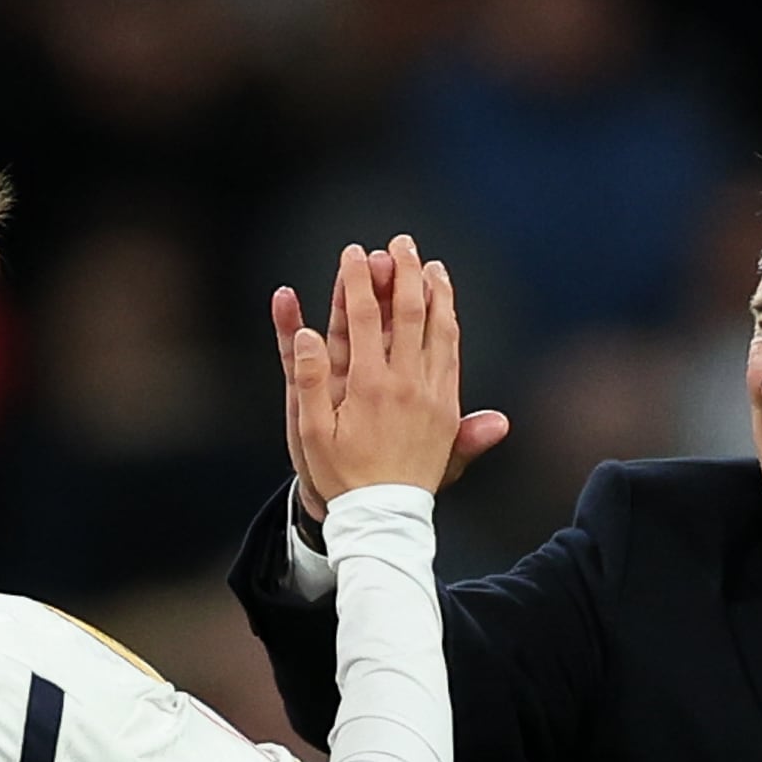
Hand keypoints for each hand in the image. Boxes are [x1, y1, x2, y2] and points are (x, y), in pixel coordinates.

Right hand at [272, 236, 509, 507]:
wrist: (383, 518)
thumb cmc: (339, 475)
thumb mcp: (312, 433)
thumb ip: (309, 380)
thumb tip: (308, 334)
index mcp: (368, 384)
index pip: (365, 317)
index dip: (359, 280)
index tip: (355, 253)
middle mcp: (405, 383)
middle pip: (409, 312)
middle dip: (404, 272)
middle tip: (401, 243)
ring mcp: (432, 395)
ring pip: (439, 330)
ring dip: (436, 293)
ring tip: (432, 266)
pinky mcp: (448, 410)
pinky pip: (452, 357)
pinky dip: (450, 327)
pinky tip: (448, 311)